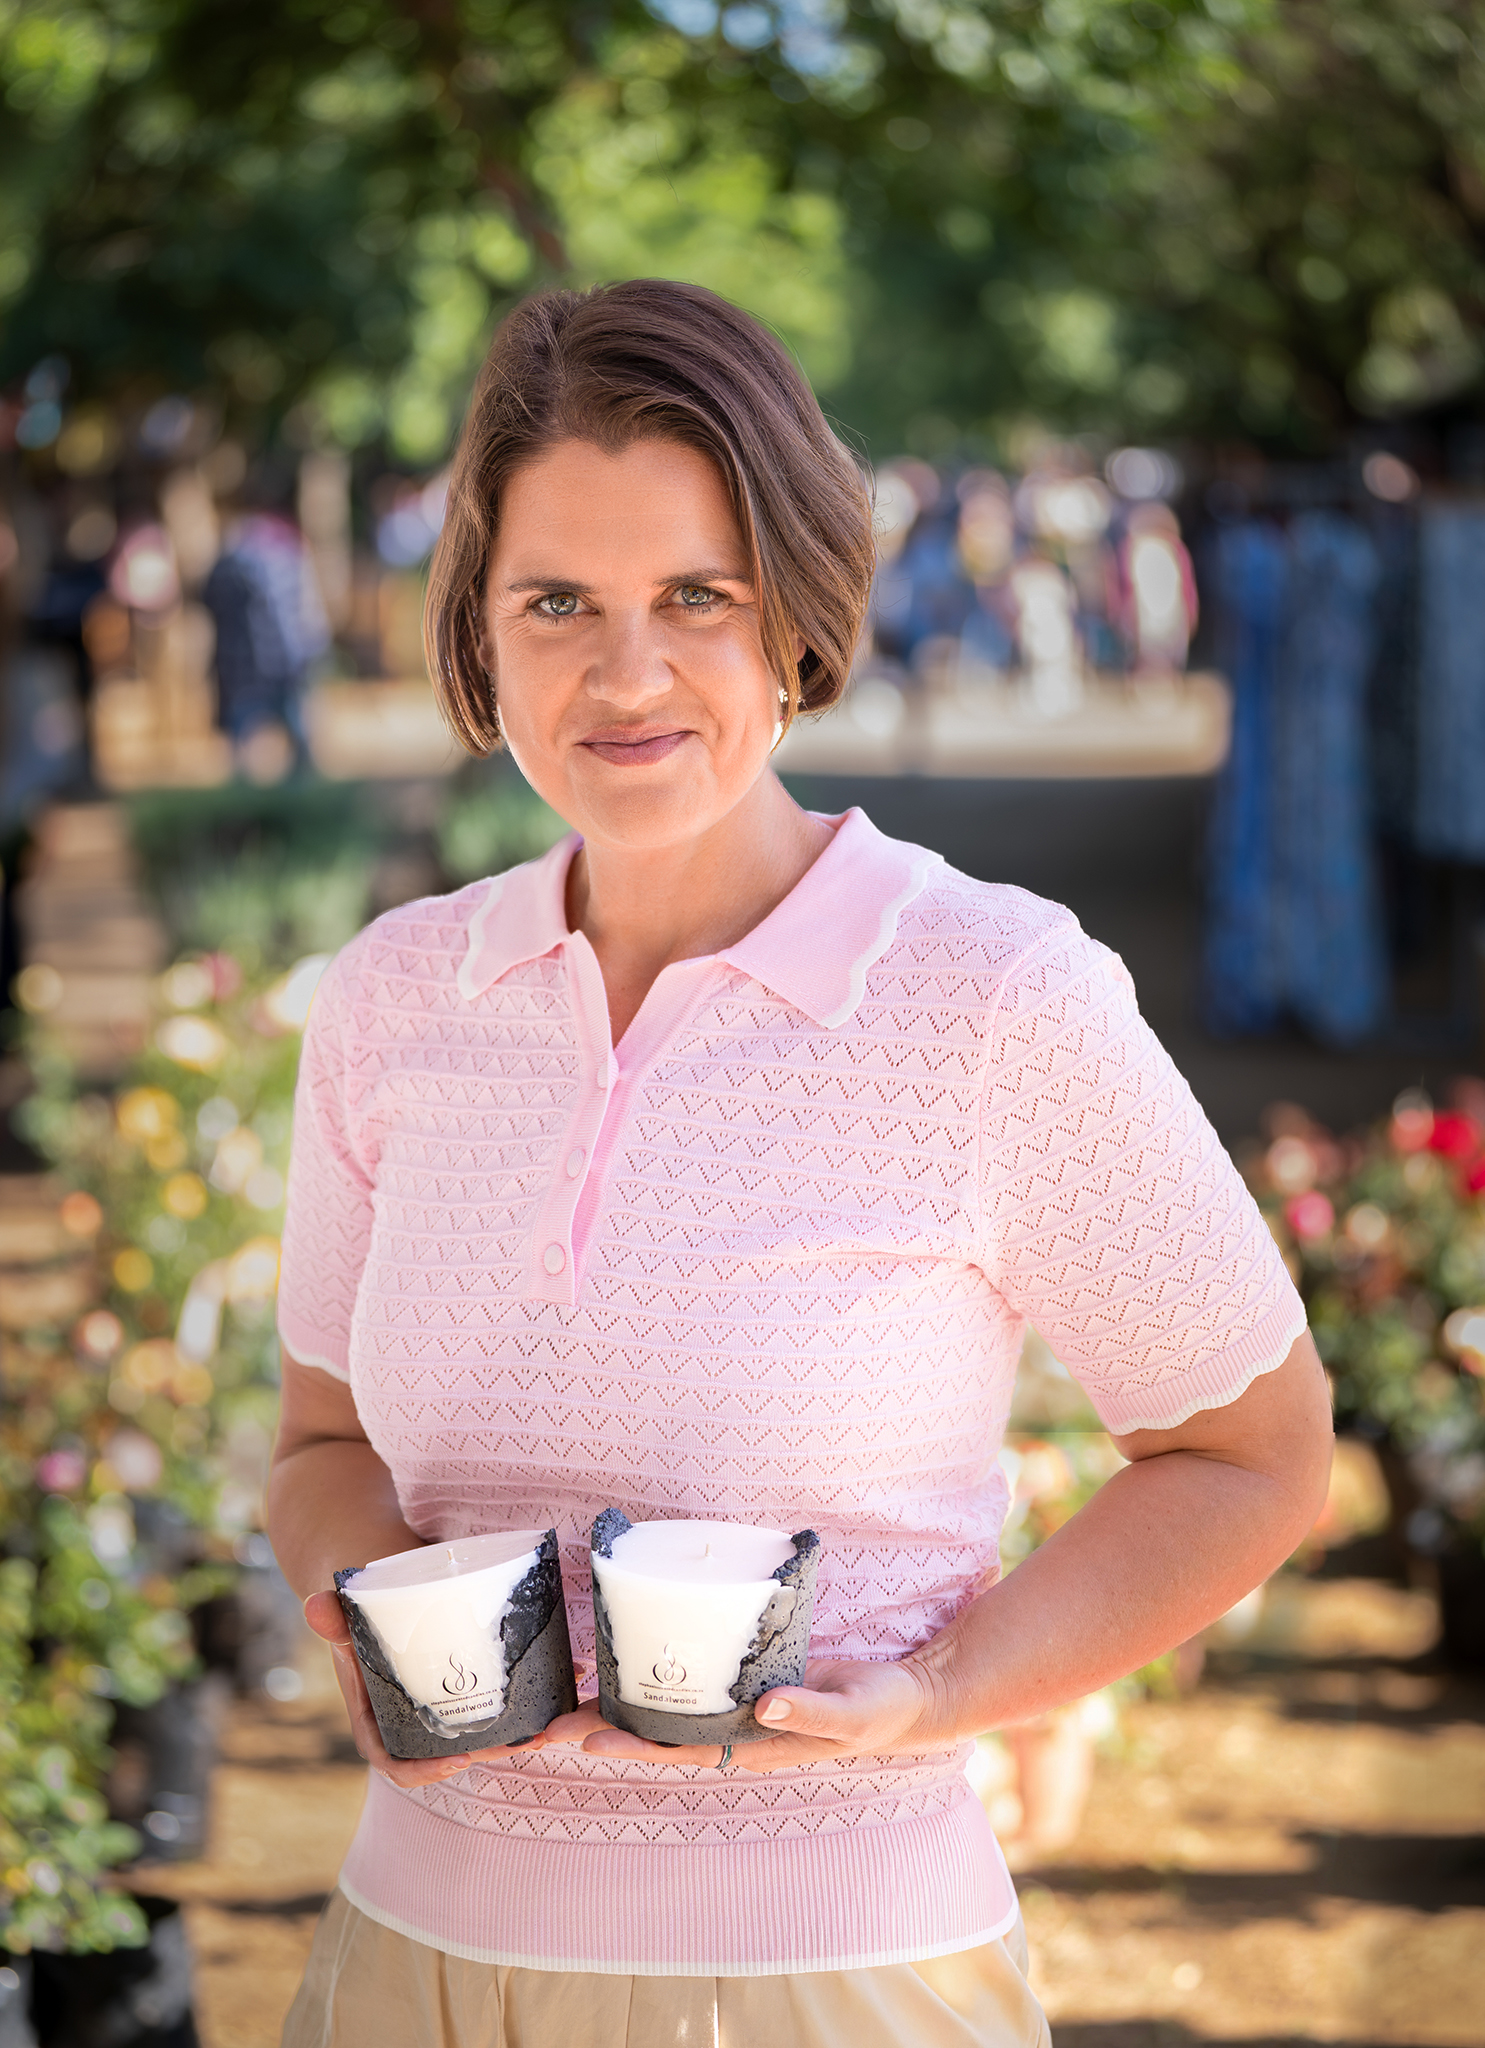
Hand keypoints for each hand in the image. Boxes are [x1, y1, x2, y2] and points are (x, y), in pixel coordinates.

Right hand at [303, 1590, 538, 1789]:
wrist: (375, 1584)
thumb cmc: (355, 1608)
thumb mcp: (343, 1614)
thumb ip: (331, 1616)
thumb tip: (315, 1605)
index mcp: (376, 1716)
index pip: (394, 1760)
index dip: (423, 1772)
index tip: (457, 1763)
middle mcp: (409, 1716)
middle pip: (447, 1750)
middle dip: (486, 1751)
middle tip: (520, 1742)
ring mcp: (438, 1700)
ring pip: (478, 1729)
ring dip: (513, 1732)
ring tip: (545, 1724)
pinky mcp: (463, 1676)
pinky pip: (496, 1694)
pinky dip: (526, 1691)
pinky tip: (561, 1676)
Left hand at [539, 1657, 943, 1773]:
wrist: (902, 1699)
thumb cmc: (879, 1710)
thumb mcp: (853, 1712)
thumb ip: (809, 1711)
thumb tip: (760, 1710)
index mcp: (753, 1748)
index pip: (679, 1750)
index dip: (631, 1747)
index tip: (583, 1739)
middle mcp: (733, 1734)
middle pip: (656, 1737)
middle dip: (601, 1731)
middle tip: (543, 1725)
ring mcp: (736, 1712)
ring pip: (666, 1714)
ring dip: (618, 1708)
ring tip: (563, 1695)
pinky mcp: (744, 1684)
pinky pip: (691, 1686)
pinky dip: (656, 1677)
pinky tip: (626, 1661)